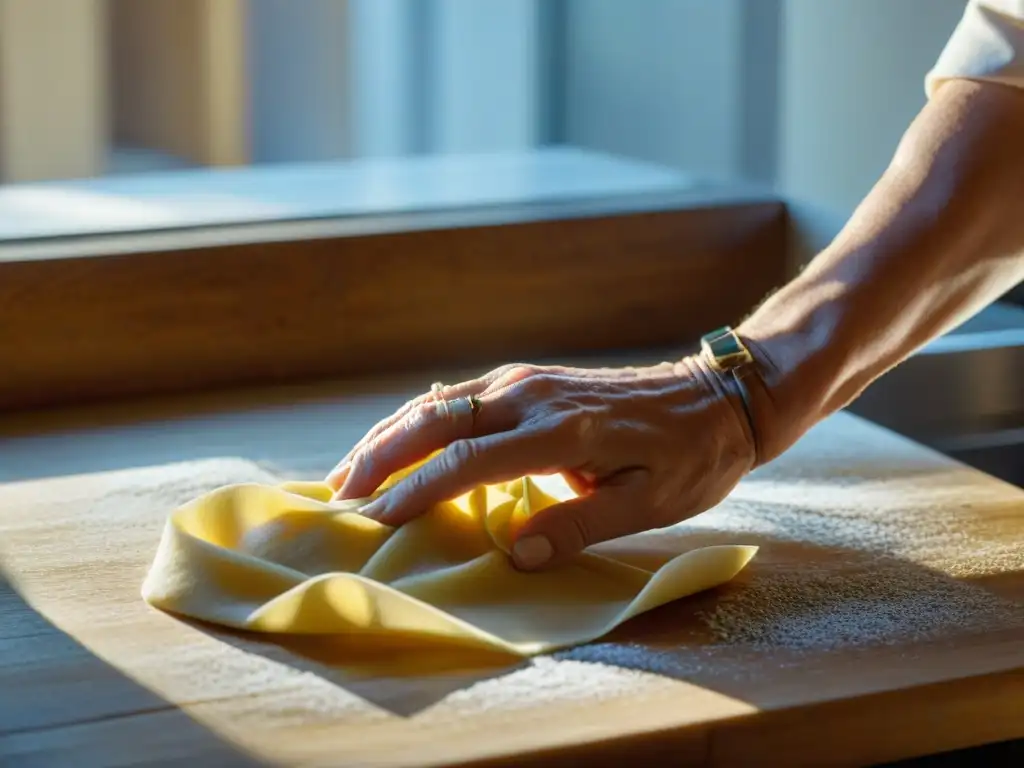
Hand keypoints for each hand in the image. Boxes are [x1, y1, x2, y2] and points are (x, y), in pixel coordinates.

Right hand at [325, 357, 757, 570]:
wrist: (718, 397)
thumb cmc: (691, 458)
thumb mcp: (651, 504)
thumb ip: (582, 526)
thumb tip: (516, 554)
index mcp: (562, 431)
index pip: (468, 461)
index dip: (416, 490)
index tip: (375, 520)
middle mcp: (533, 396)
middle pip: (436, 420)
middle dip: (381, 456)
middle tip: (338, 495)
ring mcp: (528, 381)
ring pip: (440, 402)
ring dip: (390, 433)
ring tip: (351, 469)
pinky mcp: (530, 378)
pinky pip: (460, 395)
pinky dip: (420, 417)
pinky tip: (398, 436)